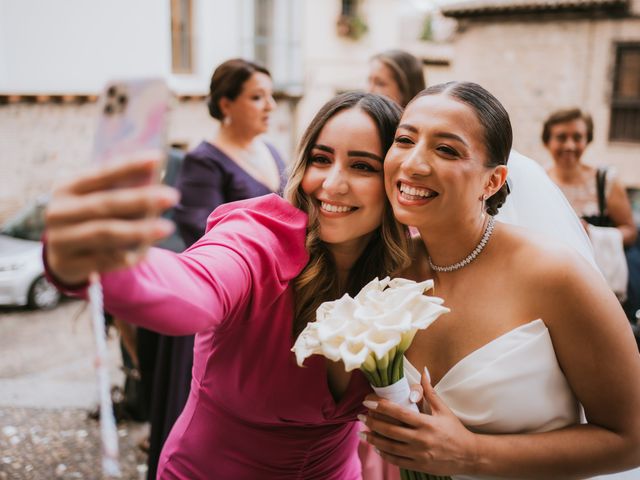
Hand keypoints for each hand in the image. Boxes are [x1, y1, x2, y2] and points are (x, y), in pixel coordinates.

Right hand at [45, 159, 178, 284]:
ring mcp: (61, 239)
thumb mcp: (94, 199)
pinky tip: (146, 254)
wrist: (60, 255)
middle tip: (172, 196)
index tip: (158, 158)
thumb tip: (154, 181)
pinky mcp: (68, 265)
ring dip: (138, 230)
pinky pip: (102, 260)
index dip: (129, 165)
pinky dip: (125, 257)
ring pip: (104, 233)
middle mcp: (60, 212)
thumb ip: (117, 191)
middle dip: (141, 199)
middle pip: (105, 203)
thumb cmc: (89, 218)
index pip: (101, 173)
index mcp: (67, 187)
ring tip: (168, 227)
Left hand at [360, 368, 476, 475]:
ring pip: (390, 447)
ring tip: (362, 433)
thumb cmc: (455, 429)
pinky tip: (376, 448)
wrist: (469, 455)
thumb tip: (423, 371)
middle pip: (390, 430)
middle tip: (359, 416)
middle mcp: (421, 439)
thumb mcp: (443, 409)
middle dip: (372, 422)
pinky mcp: (418, 465)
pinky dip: (384, 454)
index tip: (367, 402)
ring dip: (373, 440)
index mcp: (426, 423)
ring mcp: (419, 454)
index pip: (399, 413)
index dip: (381, 407)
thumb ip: (429, 391)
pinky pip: (397, 460)